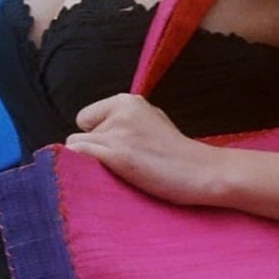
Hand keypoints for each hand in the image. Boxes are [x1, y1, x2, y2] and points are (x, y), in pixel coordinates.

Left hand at [65, 93, 218, 205]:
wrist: (202, 172)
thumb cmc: (175, 153)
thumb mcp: (149, 122)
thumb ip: (121, 122)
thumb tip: (89, 134)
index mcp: (127, 101)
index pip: (85, 118)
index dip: (97, 136)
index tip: (119, 149)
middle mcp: (120, 111)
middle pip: (78, 135)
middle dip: (94, 150)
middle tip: (122, 163)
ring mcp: (118, 132)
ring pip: (76, 148)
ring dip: (90, 163)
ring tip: (119, 172)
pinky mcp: (118, 154)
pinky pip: (79, 158)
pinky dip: (85, 170)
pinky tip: (108, 177)